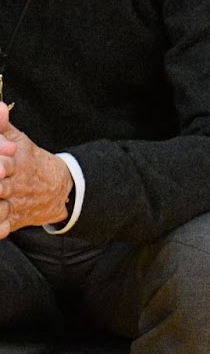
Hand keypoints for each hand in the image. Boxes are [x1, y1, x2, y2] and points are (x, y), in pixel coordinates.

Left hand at [0, 104, 70, 236]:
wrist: (59, 189)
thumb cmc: (30, 162)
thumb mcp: (19, 141)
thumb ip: (2, 126)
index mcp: (16, 162)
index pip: (4, 161)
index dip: (1, 160)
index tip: (3, 161)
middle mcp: (14, 184)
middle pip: (0, 186)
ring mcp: (14, 204)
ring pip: (0, 209)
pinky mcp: (13, 220)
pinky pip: (4, 227)